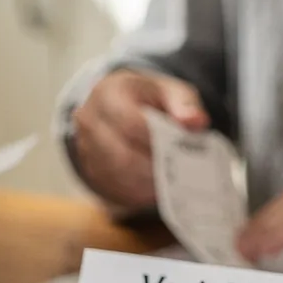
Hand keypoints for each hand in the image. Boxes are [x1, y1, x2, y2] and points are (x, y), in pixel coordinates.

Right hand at [69, 68, 208, 210]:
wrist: (119, 104)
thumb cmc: (147, 98)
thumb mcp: (169, 91)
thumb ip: (185, 104)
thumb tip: (196, 122)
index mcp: (108, 94)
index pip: (131, 124)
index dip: (158, 142)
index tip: (182, 149)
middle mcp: (90, 121)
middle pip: (123, 157)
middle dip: (157, 168)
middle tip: (183, 172)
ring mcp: (87, 148)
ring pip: (120, 178)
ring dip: (150, 183)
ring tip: (174, 178)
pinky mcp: (92, 170)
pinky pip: (117, 189)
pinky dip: (142, 191)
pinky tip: (160, 184)